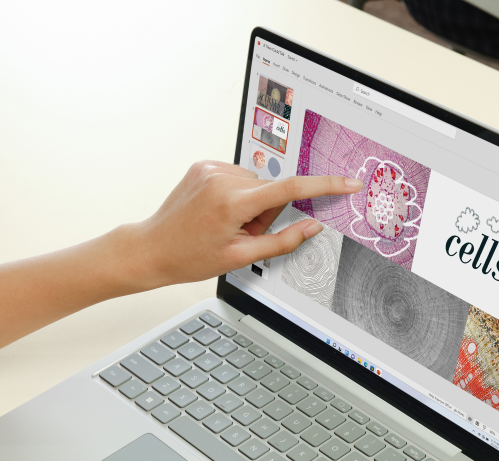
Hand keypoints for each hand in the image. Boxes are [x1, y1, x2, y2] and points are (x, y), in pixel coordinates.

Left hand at [124, 160, 361, 289]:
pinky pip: (238, 176)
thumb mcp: (241, 257)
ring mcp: (210, 168)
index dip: (325, 186)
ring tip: (226, 224)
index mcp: (233, 202)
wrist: (151, 248)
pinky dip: (237, 194)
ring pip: (256, 183)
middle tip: (241, 233)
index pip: (291, 189)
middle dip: (266, 212)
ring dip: (251, 203)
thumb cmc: (190, 258)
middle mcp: (222, 178)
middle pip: (271, 190)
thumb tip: (312, 226)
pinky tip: (218, 211)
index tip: (347, 183)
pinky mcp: (203, 164)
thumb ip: (283, 240)